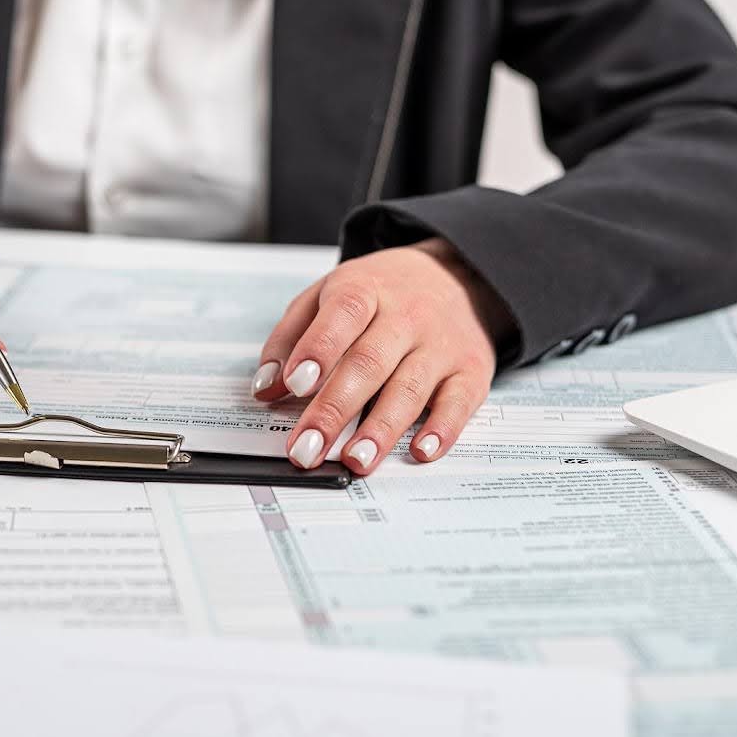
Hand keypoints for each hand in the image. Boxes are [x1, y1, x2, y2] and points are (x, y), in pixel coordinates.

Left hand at [253, 239, 507, 473]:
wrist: (456, 275)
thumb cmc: (381, 294)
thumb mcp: (326, 296)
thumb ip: (290, 338)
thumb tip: (265, 387)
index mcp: (365, 290)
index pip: (342, 315)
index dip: (319, 350)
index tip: (296, 384)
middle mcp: (406, 316)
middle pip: (369, 363)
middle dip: (334, 410)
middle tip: (307, 448)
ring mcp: (440, 345)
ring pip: (410, 389)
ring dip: (381, 429)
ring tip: (355, 461)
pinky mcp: (470, 370)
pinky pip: (460, 403)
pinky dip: (442, 430)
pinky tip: (421, 452)